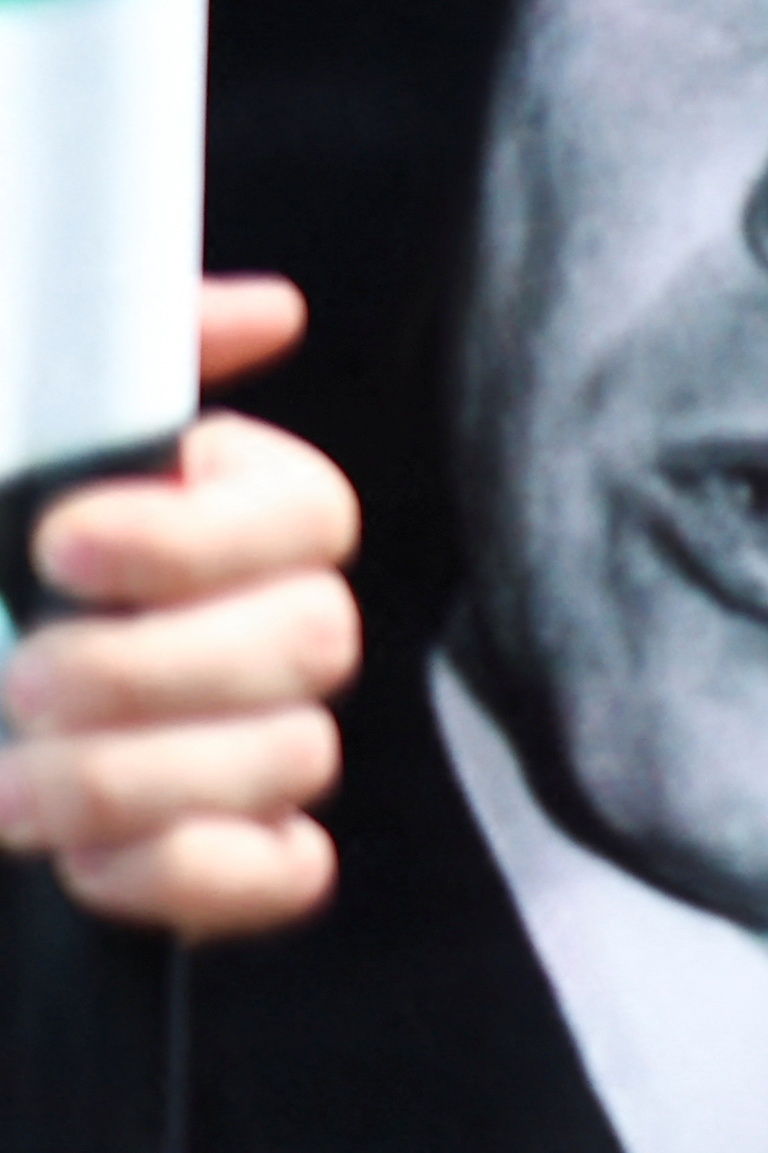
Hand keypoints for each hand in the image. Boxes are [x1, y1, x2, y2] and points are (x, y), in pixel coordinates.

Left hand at [1, 277, 361, 938]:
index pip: (310, 517)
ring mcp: (252, 747)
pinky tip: (82, 863)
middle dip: (153, 671)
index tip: (59, 544)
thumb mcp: (1, 441)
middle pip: (316, 640)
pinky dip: (197, 873)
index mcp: (224, 517)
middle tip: (20, 678)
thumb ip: (96, 374)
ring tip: (3, 789)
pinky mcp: (225, 859)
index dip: (198, 539)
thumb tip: (274, 313)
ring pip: (296, 755)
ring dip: (141, 779)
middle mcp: (261, 626)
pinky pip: (285, 872)